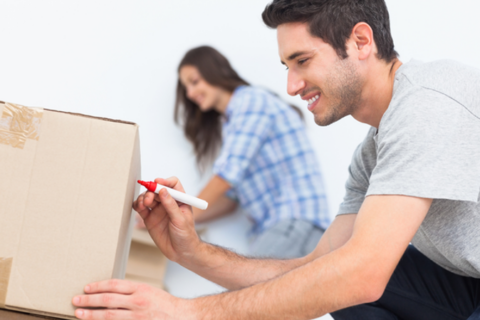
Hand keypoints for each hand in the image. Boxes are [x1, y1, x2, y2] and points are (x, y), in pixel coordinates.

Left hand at [72, 279, 191, 319]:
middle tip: (76, 300)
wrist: (183, 317)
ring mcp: (137, 317)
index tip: (86, 288)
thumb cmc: (165, 305)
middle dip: (89, 300)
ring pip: (109, 316)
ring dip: (91, 315)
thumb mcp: (149, 291)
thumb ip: (131, 292)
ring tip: (80, 314)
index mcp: (141, 289)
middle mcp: (138, 302)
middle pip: (108, 300)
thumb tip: (109, 293)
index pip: (114, 285)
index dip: (98, 286)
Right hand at [133, 177, 200, 262]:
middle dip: (151, 191)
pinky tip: (138, 207)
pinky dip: (137, 205)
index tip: (157, 182)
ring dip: (143, 198)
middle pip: (157, 190)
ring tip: (143, 204)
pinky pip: (141, 208)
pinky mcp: (149, 218)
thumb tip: (163, 190)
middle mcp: (168, 203)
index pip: (172, 184)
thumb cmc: (186, 236)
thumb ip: (171, 205)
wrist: (181, 252)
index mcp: (180, 200)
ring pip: (148, 197)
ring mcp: (158, 210)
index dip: (165, 181)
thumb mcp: (180, 220)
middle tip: (148, 199)